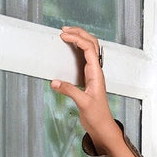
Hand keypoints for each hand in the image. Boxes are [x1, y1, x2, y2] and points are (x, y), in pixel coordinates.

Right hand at [50, 26, 115, 143]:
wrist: (102, 126)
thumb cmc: (97, 116)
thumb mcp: (83, 103)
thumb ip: (70, 91)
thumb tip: (55, 82)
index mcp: (96, 73)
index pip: (89, 48)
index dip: (77, 39)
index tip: (63, 35)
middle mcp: (95, 71)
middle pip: (92, 44)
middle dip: (79, 33)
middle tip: (64, 30)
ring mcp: (92, 73)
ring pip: (89, 49)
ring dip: (79, 39)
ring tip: (66, 34)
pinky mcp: (87, 78)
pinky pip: (84, 58)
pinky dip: (76, 49)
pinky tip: (69, 48)